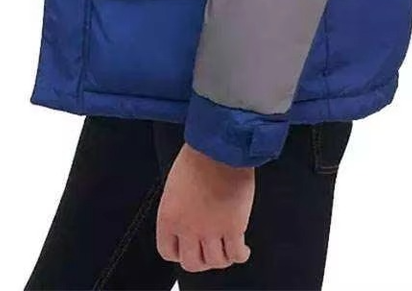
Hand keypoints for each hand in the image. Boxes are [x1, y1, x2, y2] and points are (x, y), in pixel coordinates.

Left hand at [156, 142, 253, 272]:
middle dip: (201, 259)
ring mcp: (211, 230)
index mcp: (168, 217)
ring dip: (221, 258)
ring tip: (227, 248)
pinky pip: (236, 255)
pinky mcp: (234, 227)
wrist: (220, 147)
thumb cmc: (197, 156)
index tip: (187, 247)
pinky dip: (240, 255)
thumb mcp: (175, 185)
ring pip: (216, 262)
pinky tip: (243, 249)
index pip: (167, 251)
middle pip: (192, 263)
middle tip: (208, 250)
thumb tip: (188, 222)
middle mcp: (187, 228)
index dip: (179, 252)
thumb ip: (179, 209)